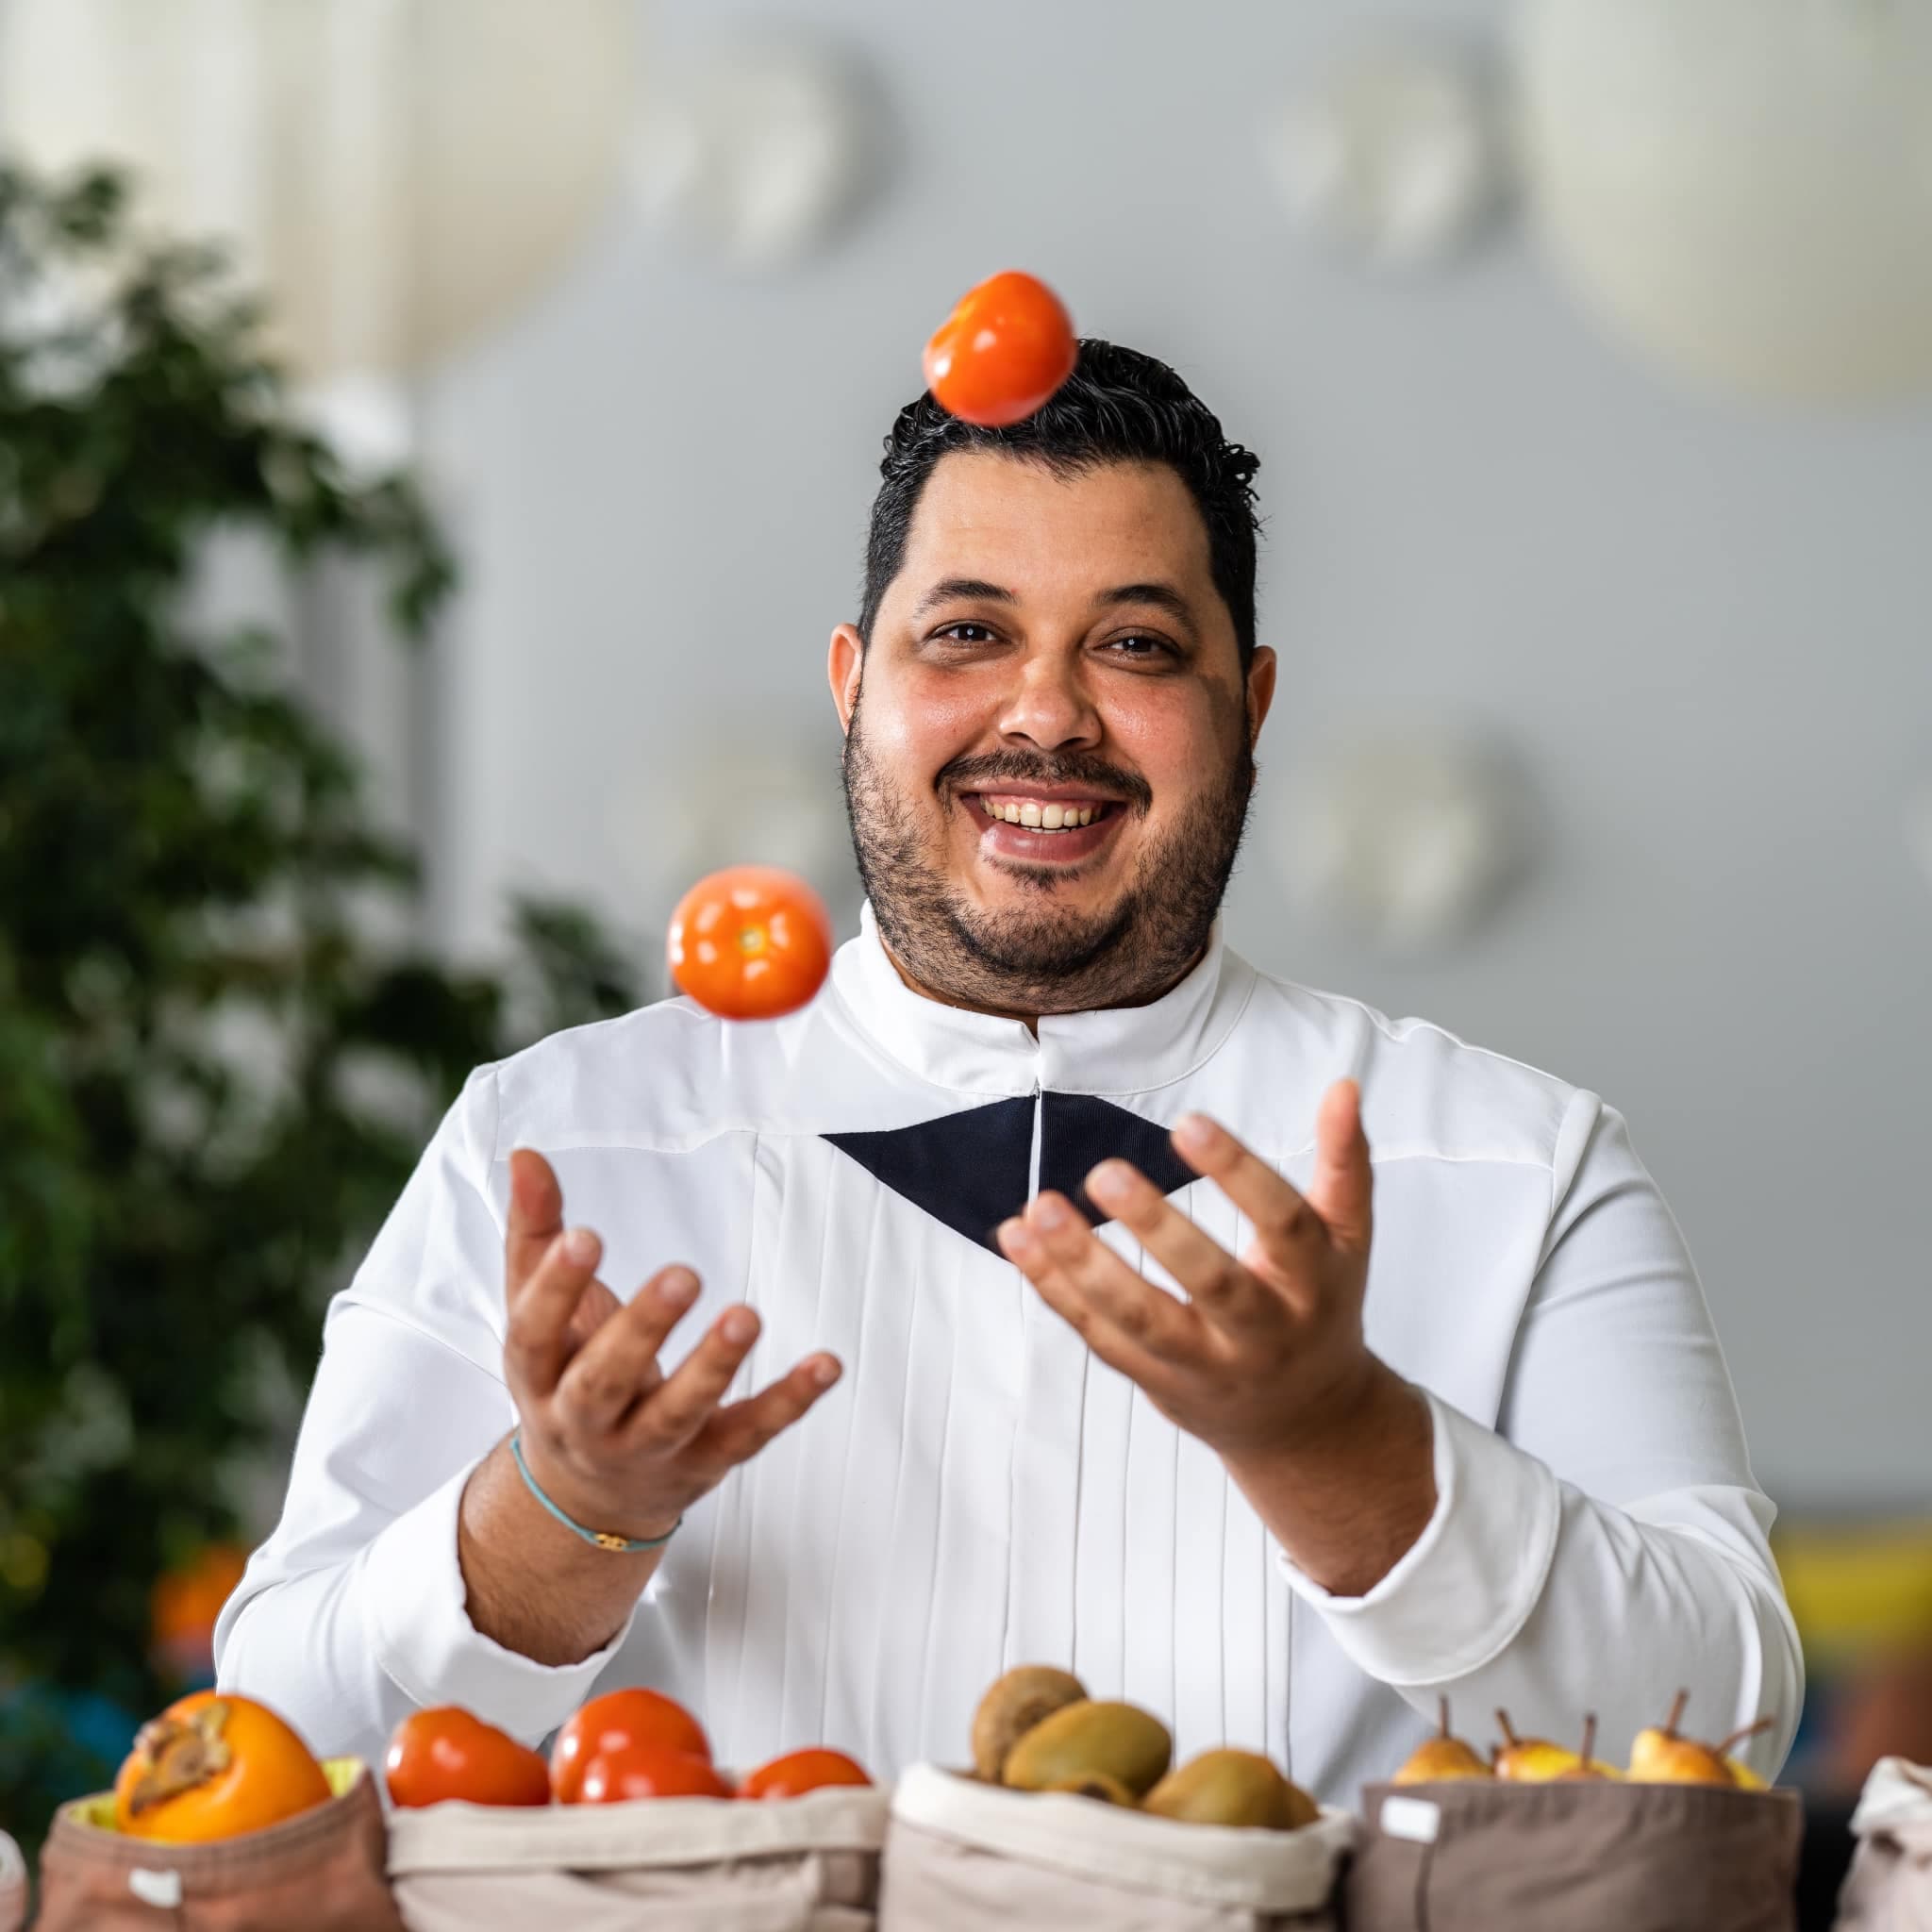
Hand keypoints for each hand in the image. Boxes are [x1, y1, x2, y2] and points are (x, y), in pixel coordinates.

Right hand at [503, 1148, 840, 1542]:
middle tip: (682, 1275)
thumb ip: (535, 1234)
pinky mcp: (706, 1461)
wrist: (587, 1499)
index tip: (586, 1238)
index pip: (534, 1336)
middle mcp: (584, 1423)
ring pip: (677, 1415)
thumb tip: (525, 1154)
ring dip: (713, 1368)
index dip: (556, 1290)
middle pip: (603, 1383)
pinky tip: (826, 1364)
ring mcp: (647, 1449)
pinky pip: (748, 1433)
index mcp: (538, 1376)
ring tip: (746, 1316)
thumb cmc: (565, 1376)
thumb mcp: (536, 1314)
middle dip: (641, 1332)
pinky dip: (789, 1402)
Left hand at [995, 1080, 1380, 1461]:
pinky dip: (1055, 1289)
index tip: (1188, 1123)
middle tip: (1105, 1172)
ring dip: (1084, 1264)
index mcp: (1313, 1283)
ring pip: (1142, 1320)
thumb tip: (1343, 1087)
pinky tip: (1019, 1239)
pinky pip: (1100, 1336)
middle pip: (1212, 1283)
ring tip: (1040, 1207)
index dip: (1239, 1173)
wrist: (1306, 1422)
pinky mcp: (1157, 1381)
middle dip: (1157, 1229)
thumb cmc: (1320, 1305)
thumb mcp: (1347, 1239)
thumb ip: (1344, 1162)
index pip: (1283, 1225)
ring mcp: (1206, 1363)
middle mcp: (1263, 1330)